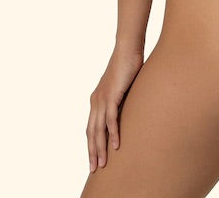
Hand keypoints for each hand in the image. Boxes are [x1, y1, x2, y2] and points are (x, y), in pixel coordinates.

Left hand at [86, 46, 143, 172]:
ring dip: (100, 148)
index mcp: (96, 100)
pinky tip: (116, 145)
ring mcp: (102, 98)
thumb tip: (128, 109)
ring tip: (103, 163)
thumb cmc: (128, 66)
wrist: (127, 49)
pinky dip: (113, 133)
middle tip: (94, 168)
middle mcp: (96, 101)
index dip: (91, 145)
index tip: (94, 159)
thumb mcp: (122, 87)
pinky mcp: (112, 95)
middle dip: (92, 152)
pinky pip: (111, 119)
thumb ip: (122, 100)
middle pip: (91, 132)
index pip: (91, 127)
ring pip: (98, 129)